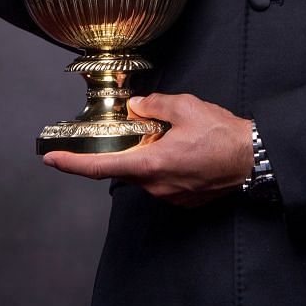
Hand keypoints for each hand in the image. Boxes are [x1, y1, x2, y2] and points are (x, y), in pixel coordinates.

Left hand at [42, 93, 254, 207]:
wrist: (253, 158)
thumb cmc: (224, 135)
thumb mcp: (186, 107)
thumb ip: (155, 105)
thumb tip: (139, 106)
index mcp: (150, 164)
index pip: (99, 166)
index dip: (71, 164)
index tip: (51, 160)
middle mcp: (155, 185)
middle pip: (129, 166)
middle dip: (134, 147)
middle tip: (154, 129)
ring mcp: (170, 196)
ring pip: (148, 173)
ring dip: (155, 156)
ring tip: (182, 137)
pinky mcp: (184, 200)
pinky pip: (166, 181)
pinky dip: (171, 166)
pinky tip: (191, 152)